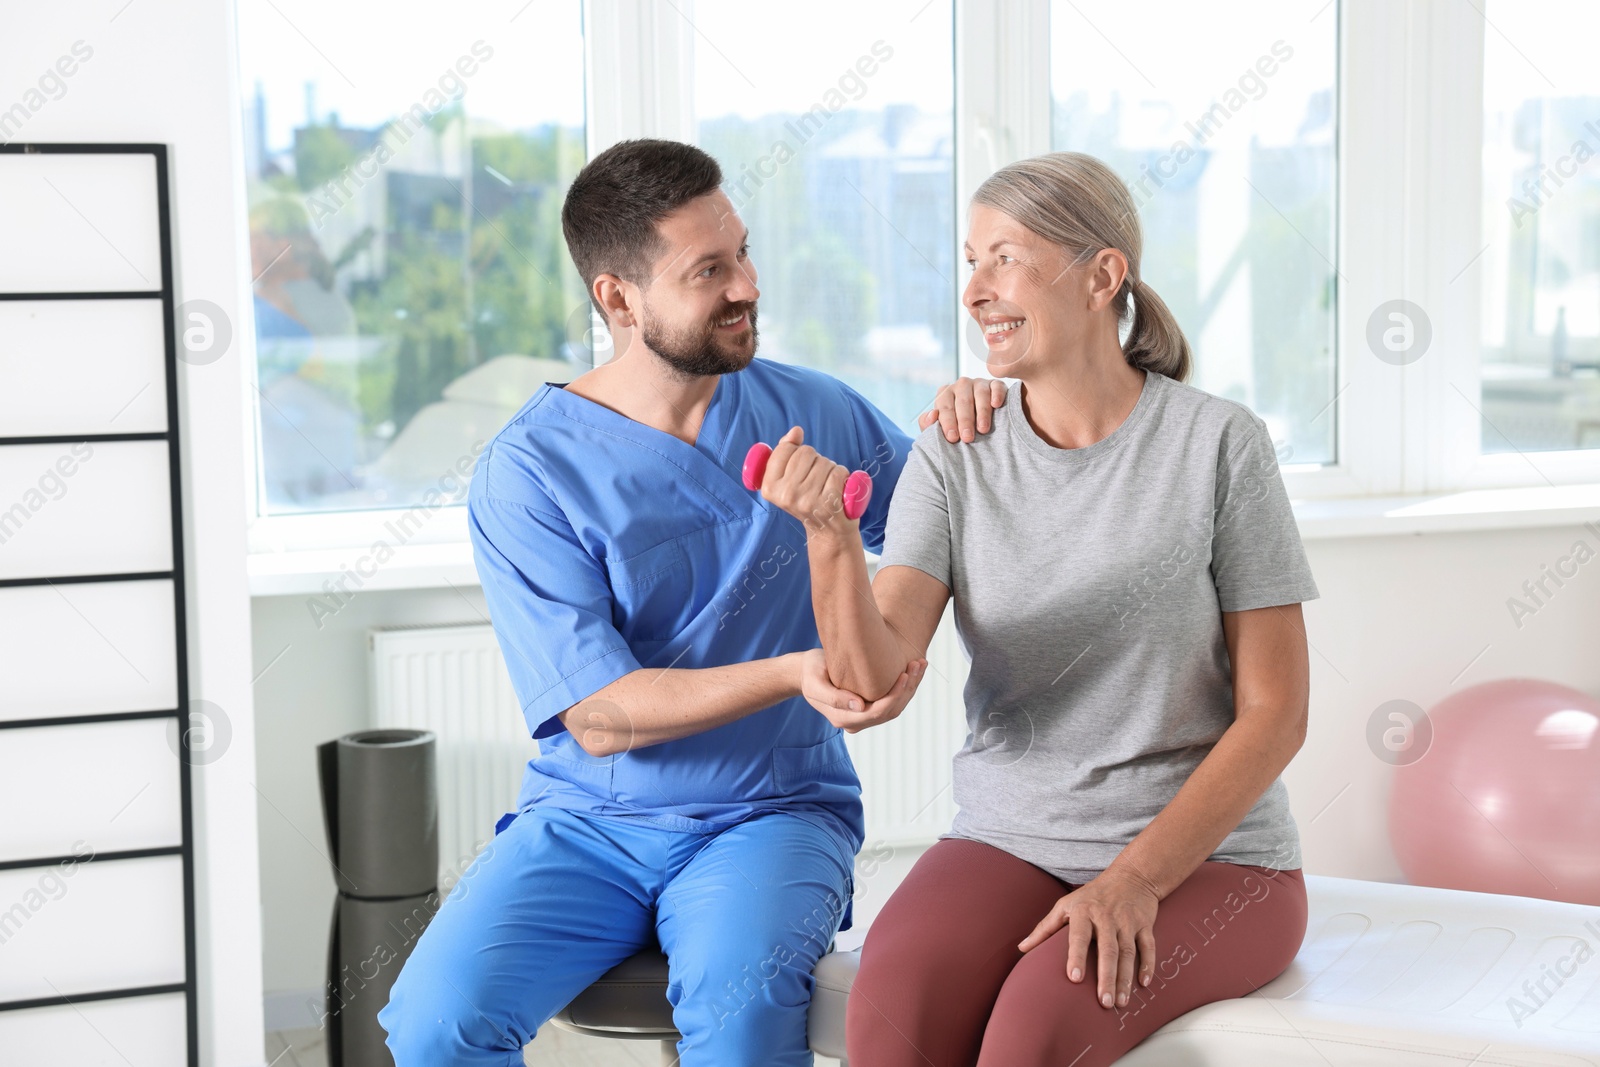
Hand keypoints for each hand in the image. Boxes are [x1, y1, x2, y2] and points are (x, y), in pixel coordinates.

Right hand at [758, 426, 854, 538]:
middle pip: (806, 452)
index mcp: (769, 488)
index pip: (785, 449)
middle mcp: (786, 495)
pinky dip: (843, 476)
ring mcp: (808, 500)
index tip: (798, 468)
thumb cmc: (807, 498)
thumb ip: (786, 451)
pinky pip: (839, 471)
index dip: (796, 452)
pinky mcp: (829, 503)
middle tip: (815, 480)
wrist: (827, 530)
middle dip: (814, 460)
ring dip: (829, 468)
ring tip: (826, 486)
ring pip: (824, 461)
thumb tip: (796, 431)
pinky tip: (839, 489)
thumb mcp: (788, 478)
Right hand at [798, 647, 926, 732]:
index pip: (878, 712)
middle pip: (891, 711)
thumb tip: (860, 707)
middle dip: (908, 688)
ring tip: (920, 664)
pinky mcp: (868, 705)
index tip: (904, 674)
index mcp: (844, 718)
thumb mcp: (815, 682)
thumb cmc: (809, 672)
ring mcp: (863, 715)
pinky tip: (912, 670)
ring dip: (910, 687)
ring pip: (895, 707)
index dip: (895, 695)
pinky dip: (904, 686)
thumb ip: (834, 697)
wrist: (804, 671)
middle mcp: (856, 721)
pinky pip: (891, 701)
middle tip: (918, 663)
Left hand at [918, 377, 1007, 441]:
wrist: (980, 423)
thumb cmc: (957, 427)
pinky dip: (997, 395)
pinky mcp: (995, 384)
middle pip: (963, 402)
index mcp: (945, 394)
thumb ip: (928, 423)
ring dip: (982, 412)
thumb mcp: (941, 426)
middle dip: (965, 421)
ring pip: (980, 394)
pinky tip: (996, 405)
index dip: (948, 423)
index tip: (952, 438)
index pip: (945, 407)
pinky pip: (996, 387)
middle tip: (967, 438)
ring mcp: (979, 383)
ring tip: (983, 429)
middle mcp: (961, 385)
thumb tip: (932, 415)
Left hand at [1017, 867, 1160, 1009]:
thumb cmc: (1092, 895)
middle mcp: (1106, 917)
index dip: (1076, 956)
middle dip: (1107, 977)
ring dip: (1125, 978)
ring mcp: (1127, 921)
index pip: (1079, 936)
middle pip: (1108, 950)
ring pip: (1128, 952)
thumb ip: (1045, 928)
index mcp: (1083, 912)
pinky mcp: (1145, 924)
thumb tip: (1021, 948)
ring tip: (1121, 1002)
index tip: (1075, 978)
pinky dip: (1147, 964)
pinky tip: (1144, 984)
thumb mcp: (1065, 905)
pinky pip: (1148, 947)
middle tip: (1104, 1002)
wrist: (1131, 875)